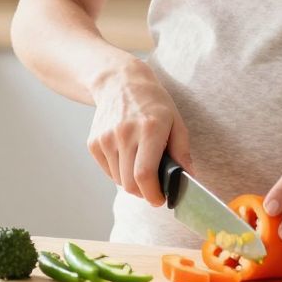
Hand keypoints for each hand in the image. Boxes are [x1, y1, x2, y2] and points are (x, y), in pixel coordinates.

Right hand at [87, 59, 193, 206]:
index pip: (145, 174)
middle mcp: (124, 133)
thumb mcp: (175, 121)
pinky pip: (108, 171)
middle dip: (144, 192)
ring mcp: (106, 138)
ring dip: (131, 181)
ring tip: (140, 165)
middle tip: (154, 188)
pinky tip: (127, 155)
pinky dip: (119, 172)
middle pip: (130, 183)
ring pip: (118, 180)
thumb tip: (187, 178)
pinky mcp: (94, 143)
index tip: (160, 200)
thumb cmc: (152, 102)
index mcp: (149, 129)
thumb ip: (182, 151)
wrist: (119, 82)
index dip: (153, 194)